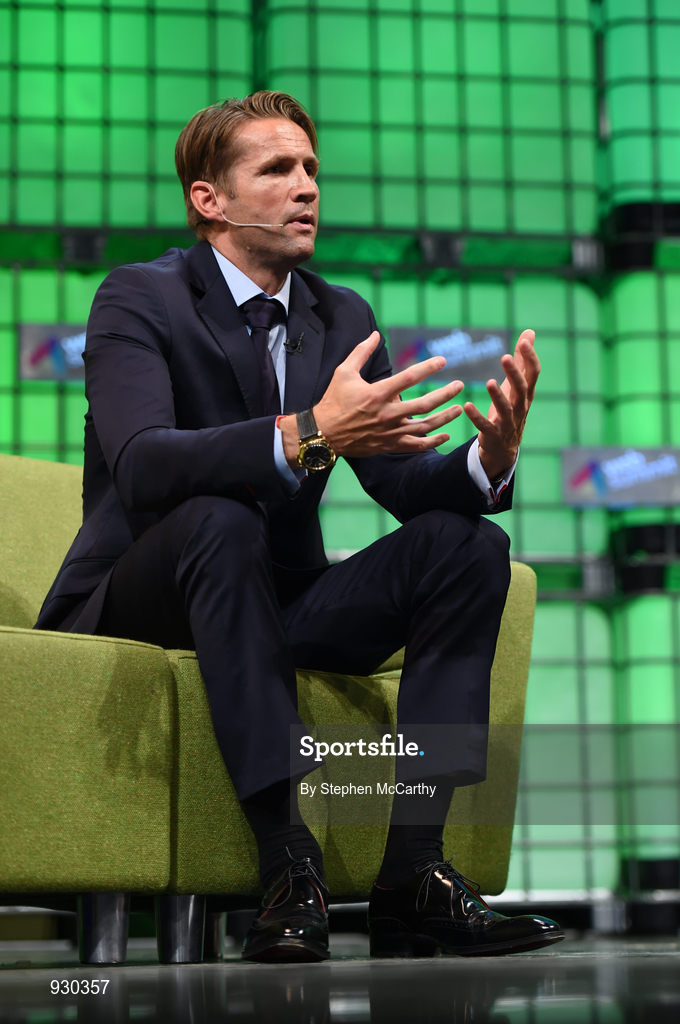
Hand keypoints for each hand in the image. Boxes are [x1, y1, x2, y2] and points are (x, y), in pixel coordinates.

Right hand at [280, 330, 463, 462]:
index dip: (429, 367)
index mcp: (377, 393)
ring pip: (425, 426)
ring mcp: (390, 432)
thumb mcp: (344, 372)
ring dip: (444, 417)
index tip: (443, 361)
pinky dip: (433, 442)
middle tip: (459, 385)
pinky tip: (446, 435)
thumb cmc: (333, 400)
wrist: (323, 434)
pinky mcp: (389, 445)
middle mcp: (387, 414)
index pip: (410, 377)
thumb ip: (362, 352)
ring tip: (458, 408)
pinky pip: (416, 445)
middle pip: (425, 404)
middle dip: (445, 394)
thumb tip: (376, 333)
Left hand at [463, 329, 539, 480]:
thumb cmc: (511, 408)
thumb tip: (529, 332)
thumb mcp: (516, 385)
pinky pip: (485, 426)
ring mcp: (508, 422)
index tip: (524, 341)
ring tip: (489, 382)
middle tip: (505, 357)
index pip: (533, 374)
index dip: (530, 358)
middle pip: (522, 390)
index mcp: (526, 394)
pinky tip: (467, 406)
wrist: (505, 446)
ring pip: (506, 409)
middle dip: (515, 374)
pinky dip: (476, 417)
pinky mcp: (493, 434)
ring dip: (498, 396)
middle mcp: (520, 407)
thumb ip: (522, 360)